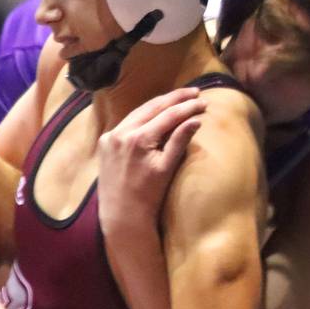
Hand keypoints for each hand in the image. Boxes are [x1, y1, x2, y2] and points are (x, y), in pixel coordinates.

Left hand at [97, 87, 205, 232]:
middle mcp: (121, 133)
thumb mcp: (167, 168)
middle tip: (195, 92)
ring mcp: (110, 136)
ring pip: (139, 112)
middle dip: (175, 98)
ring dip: (159, 105)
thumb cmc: (148, 196)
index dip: (187, 107)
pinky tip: (156, 114)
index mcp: (138, 139)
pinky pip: (128, 123)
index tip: (204, 102)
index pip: (168, 115)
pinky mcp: (105, 142)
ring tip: (179, 99)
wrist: (122, 216)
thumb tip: (196, 119)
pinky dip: (144, 117)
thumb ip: (179, 141)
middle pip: (152, 107)